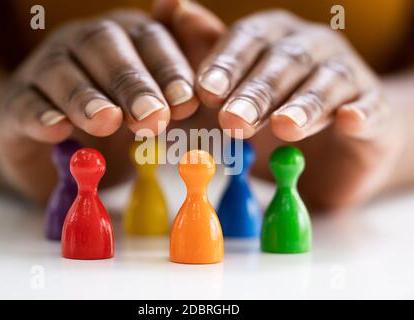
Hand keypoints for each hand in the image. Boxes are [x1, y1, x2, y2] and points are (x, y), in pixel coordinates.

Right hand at [0, 9, 199, 202]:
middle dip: (132, 82)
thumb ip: (178, 86)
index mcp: (126, 40)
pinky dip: (40, 114)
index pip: (150, 39)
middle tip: (152, 116)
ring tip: (107, 121)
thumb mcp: (158, 106)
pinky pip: (24, 104)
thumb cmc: (121, 124)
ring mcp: (45, 71)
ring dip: (86, 97)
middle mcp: (84, 45)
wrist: (66, 150)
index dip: (169, 69)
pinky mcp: (16, 104)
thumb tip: (197, 73)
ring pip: (62, 71)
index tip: (187, 102)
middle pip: (105, 46)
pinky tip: (57, 129)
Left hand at [191, 9, 402, 208]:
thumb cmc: (273, 109)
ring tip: (284, 127)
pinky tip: (349, 120)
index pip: (248, 39)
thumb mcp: (233, 86)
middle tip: (233, 120)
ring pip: (326, 82)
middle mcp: (309, 47)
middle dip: (257, 91)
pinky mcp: (374, 109)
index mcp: (272, 38)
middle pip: (284, 61)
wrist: (332, 144)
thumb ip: (206, 52)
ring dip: (303, 104)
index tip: (205, 92)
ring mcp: (346, 76)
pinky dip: (360, 112)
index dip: (227, 64)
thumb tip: (169, 6)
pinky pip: (371, 107)